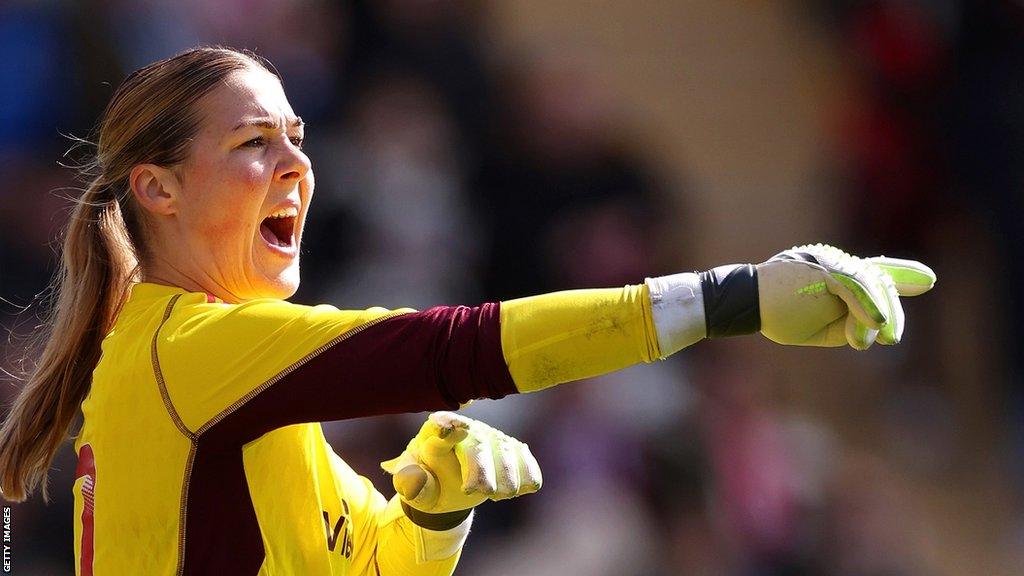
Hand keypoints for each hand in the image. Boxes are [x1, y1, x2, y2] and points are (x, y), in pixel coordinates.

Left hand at [380, 412, 541, 514]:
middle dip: (482, 471)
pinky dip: (527, 476)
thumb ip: (410, 484)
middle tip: (480, 492)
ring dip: (507, 480)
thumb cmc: (427, 481)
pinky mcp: (510, 449)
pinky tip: (519, 490)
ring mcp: (490, 437)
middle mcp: (466, 428)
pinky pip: (525, 459)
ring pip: (507, 452)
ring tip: (496, 496)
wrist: (447, 487)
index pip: (440, 425)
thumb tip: (412, 481)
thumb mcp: (413, 486)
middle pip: (478, 444)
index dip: (446, 427)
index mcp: (435, 432)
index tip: (451, 428)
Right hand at [756, 244, 934, 348]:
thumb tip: (874, 330)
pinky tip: (875, 326)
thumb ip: (849, 325)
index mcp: (837, 277)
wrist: (746, 302)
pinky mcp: (824, 270)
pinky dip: (867, 307)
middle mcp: (838, 264)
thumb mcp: (820, 327)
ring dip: (880, 315)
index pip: (875, 273)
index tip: (928, 280)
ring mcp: (831, 264)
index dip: (903, 275)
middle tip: (893, 338)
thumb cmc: (777, 315)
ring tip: (883, 338)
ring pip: (872, 285)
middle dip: (892, 311)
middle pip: (880, 282)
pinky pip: (856, 287)